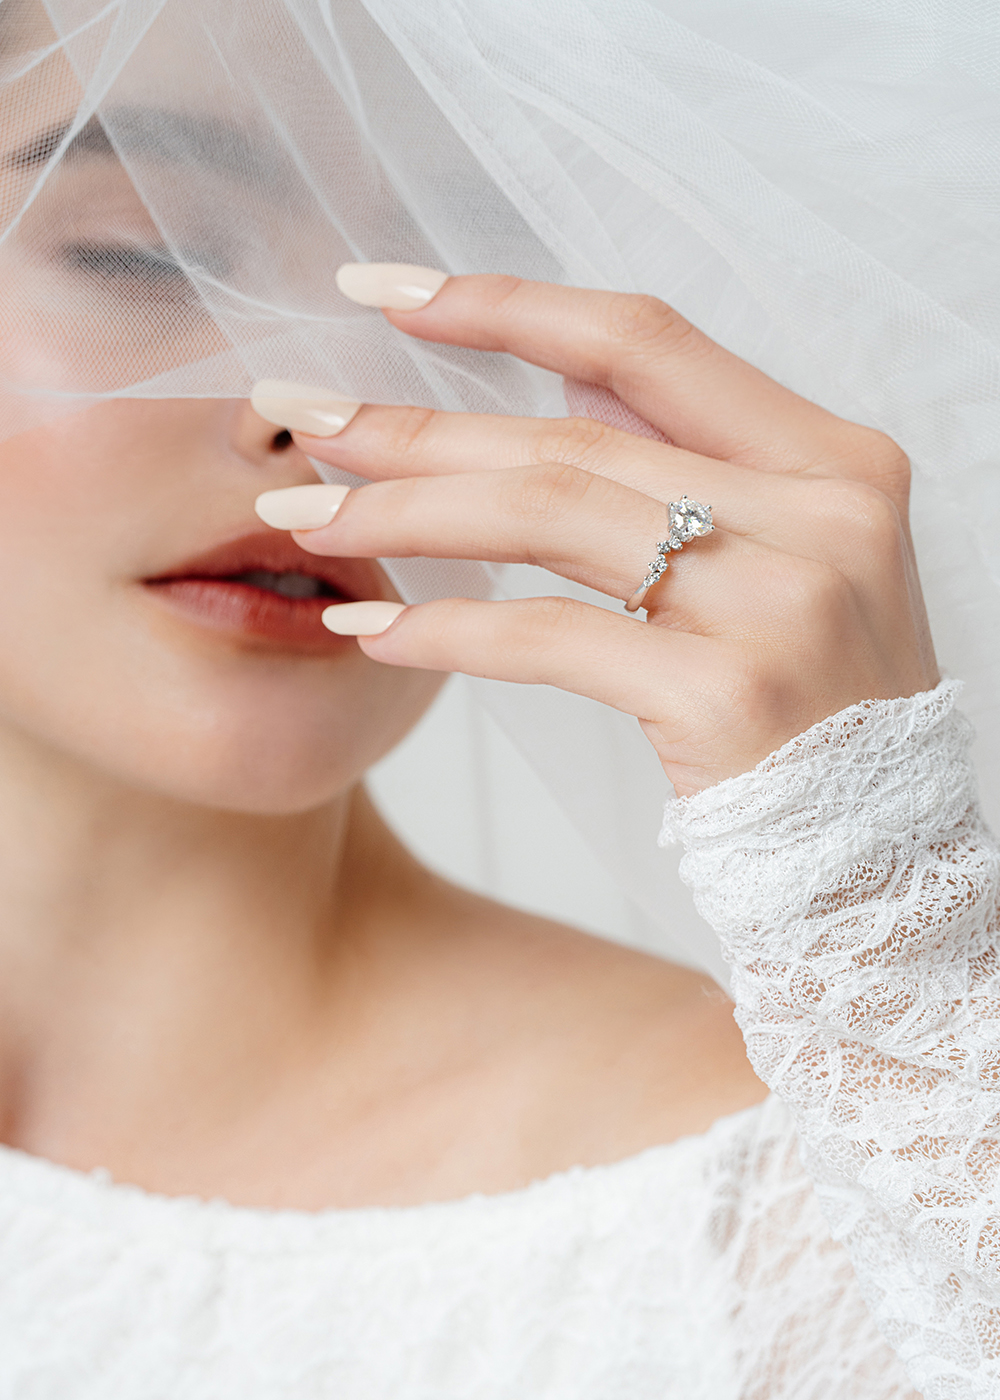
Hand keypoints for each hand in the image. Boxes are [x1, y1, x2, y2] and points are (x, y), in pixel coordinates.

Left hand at [254, 275, 937, 796]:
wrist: (881, 854)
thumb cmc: (819, 705)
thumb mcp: (787, 554)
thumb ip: (683, 453)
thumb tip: (555, 359)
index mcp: (832, 458)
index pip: (645, 342)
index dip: (506, 307)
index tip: (384, 291)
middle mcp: (818, 514)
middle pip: (572, 434)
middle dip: (415, 426)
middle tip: (298, 419)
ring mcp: (780, 604)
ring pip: (549, 516)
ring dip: (408, 513)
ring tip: (305, 518)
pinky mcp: (728, 700)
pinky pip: (552, 640)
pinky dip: (450, 631)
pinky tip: (371, 633)